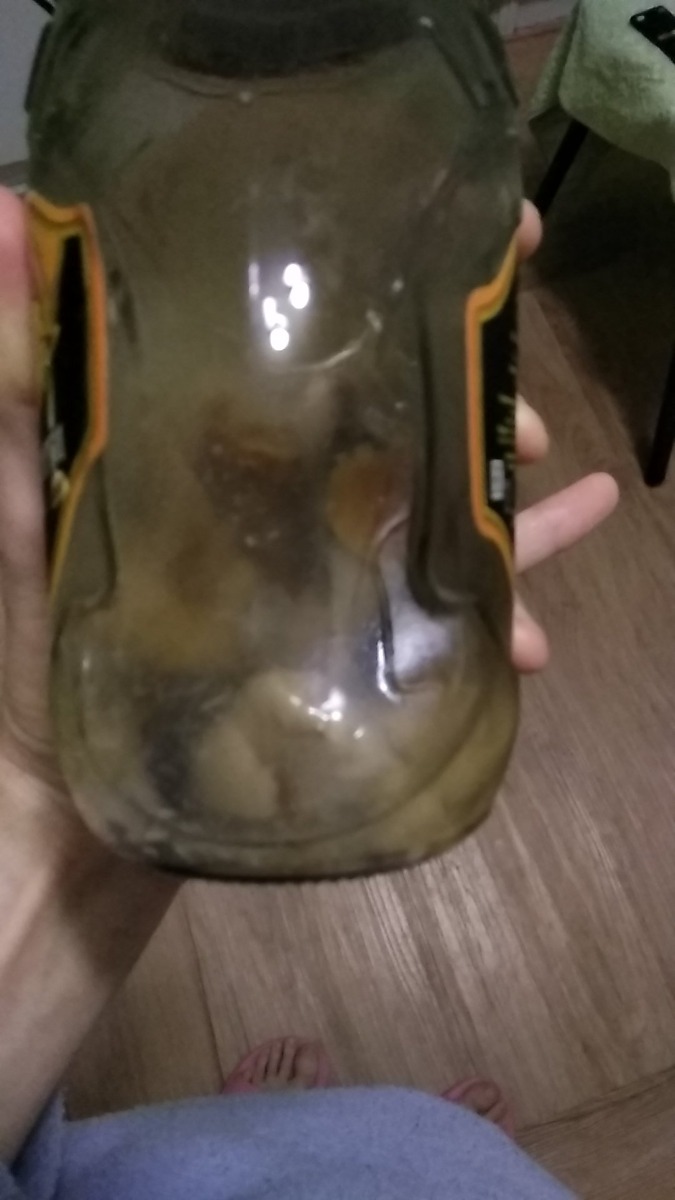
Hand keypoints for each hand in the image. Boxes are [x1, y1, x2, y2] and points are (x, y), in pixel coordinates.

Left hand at [0, 191, 616, 837]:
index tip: (479, 247)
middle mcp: (278, 501)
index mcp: (216, 447)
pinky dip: (495, 620)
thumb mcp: (21, 505)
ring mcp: (315, 578)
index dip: (395, 290)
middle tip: (523, 411)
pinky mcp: (337, 656)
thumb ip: (20, 382)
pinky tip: (536, 636)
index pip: (315, 347)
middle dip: (473, 402)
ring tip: (565, 490)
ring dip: (508, 503)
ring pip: (436, 518)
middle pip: (395, 427)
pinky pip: (437, 627)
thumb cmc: (38, 648)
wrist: (65, 804)